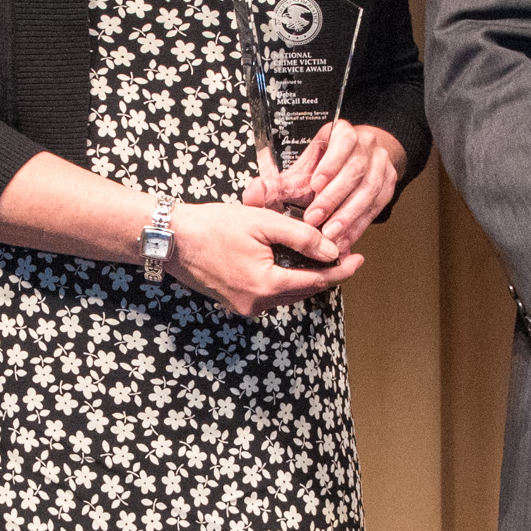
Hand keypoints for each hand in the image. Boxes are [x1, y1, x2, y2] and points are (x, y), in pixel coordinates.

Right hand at [167, 200, 362, 316]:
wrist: (171, 238)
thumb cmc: (213, 225)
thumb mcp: (263, 223)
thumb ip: (302, 237)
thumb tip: (331, 251)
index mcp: (266, 286)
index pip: (316, 281)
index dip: (341, 270)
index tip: (359, 258)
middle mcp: (257, 304)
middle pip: (304, 291)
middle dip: (326, 274)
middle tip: (345, 254)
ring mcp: (244, 307)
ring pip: (288, 294)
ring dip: (306, 278)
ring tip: (323, 257)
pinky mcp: (235, 302)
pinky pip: (270, 294)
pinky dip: (285, 280)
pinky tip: (292, 263)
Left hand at [242, 120, 403, 255]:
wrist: (356, 162)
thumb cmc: (323, 166)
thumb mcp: (301, 167)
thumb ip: (279, 181)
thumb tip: (255, 191)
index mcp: (344, 133)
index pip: (343, 141)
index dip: (331, 163)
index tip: (315, 184)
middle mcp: (367, 146)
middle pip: (355, 171)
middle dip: (334, 198)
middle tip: (315, 219)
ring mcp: (381, 167)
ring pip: (368, 192)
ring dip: (347, 216)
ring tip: (329, 235)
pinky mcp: (388, 187)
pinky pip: (375, 209)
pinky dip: (358, 227)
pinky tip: (344, 240)